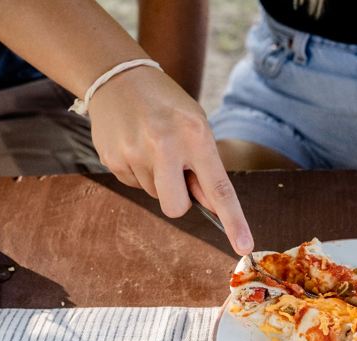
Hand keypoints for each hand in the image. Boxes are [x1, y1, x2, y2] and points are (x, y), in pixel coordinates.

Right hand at [87, 66, 252, 254]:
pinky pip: (134, 184)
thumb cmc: (167, 105)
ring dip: (158, 179)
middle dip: (179, 201)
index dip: (234, 221)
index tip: (244, 247)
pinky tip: (135, 146)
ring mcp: (134, 154)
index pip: (219, 189)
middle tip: (176, 173)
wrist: (118, 76)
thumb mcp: (196, 125)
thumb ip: (206, 167)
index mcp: (194, 135)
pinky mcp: (112, 159)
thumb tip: (210, 207)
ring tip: (152, 145)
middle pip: (176, 207)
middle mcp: (164, 145)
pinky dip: (139, 171)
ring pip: (154, 195)